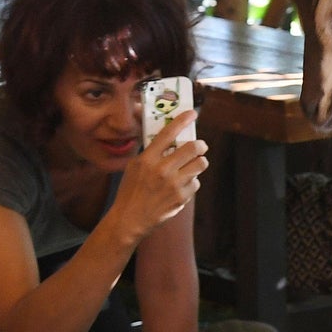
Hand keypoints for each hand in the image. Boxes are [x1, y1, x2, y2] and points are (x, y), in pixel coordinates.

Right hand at [109, 113, 206, 242]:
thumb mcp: (134, 166)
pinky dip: (191, 182)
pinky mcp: (182, 197)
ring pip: (200, 164)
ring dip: (198, 162)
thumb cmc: (131, 190)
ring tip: (192, 165)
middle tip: (200, 146)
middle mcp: (162, 169)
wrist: (131, 218)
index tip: (192, 114)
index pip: (168, 133)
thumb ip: (151, 152)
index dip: (183, 120)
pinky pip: (196, 182)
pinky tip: (181, 185)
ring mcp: (174, 184)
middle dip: (200, 145)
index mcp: (148, 159)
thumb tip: (169, 138)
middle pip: (194, 147)